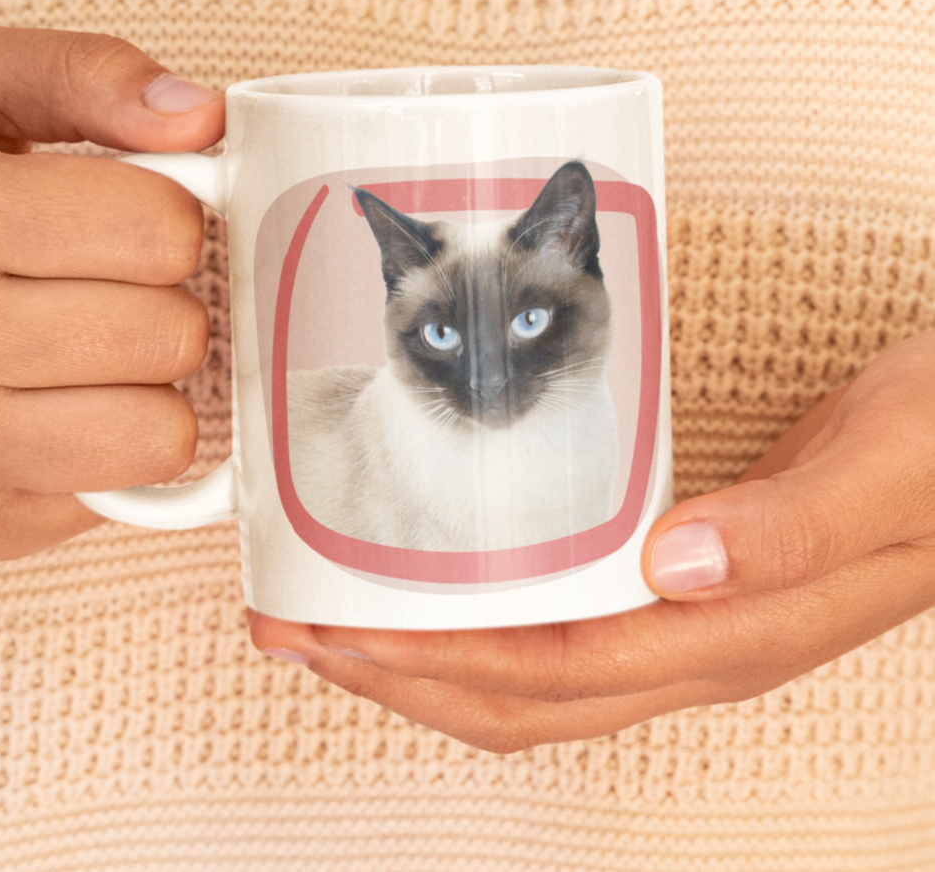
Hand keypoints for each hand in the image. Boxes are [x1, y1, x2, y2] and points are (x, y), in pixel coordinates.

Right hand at [0, 24, 223, 575]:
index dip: (167, 225)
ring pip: (162, 429)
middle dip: (158, 310)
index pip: (161, 230)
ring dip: (145, 391)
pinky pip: (124, 496)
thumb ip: (85, 77)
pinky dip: (111, 457)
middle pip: (171, 334)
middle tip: (100, 298)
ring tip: (82, 362)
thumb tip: (200, 115)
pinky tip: (54, 417)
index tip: (130, 229)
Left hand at [248, 331, 934, 750]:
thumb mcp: (886, 473)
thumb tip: (675, 567)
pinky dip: (480, 626)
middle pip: (517, 698)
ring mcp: (687, 624)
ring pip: (529, 679)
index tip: (335, 636)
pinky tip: (443, 594)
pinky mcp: (681, 588)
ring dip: (424, 660)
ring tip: (338, 622)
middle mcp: (697, 644)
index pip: (549, 675)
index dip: (431, 668)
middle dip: (395, 678)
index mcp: (731, 630)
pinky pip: (557, 636)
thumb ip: (789, 527)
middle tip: (295, 629)